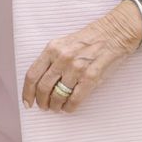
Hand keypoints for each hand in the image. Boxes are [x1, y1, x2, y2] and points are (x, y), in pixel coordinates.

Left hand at [23, 3, 141, 113]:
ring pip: (58, 95)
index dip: (27, 92)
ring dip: (55, 106)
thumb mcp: (64, 43)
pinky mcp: (91, 76)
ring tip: (57, 108)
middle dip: (42, 102)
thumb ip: (51, 59)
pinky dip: (69, 107)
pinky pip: (75, 99)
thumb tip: (41, 82)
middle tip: (44, 107)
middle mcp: (62, 58)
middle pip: (43, 88)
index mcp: (52, 49)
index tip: (27, 102)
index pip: (32, 75)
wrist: (114, 32)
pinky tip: (69, 108)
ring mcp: (76, 68)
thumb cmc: (89, 39)